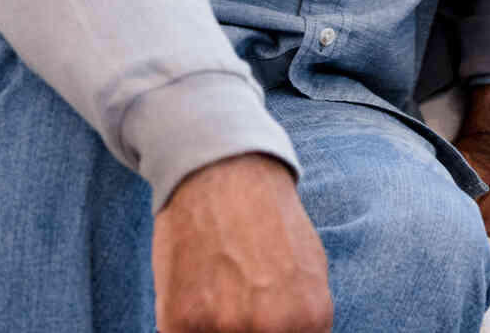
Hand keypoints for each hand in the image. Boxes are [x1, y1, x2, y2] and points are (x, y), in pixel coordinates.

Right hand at [152, 153, 332, 332]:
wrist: (224, 171)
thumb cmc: (268, 219)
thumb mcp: (310, 271)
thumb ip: (302, 318)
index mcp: (310, 318)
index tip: (258, 323)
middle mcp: (271, 328)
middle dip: (241, 331)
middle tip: (234, 302)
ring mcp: (224, 327)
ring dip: (211, 329)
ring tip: (215, 295)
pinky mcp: (179, 321)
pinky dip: (182, 325)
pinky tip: (192, 290)